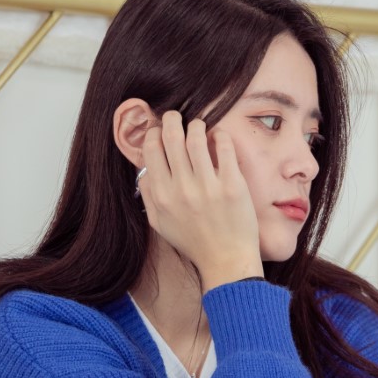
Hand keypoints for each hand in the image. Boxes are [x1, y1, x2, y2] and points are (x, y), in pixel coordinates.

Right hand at [138, 111, 261, 284]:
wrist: (226, 260)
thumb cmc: (193, 242)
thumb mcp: (160, 224)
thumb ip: (149, 196)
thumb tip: (144, 170)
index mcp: (162, 196)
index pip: (152, 149)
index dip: (154, 133)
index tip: (160, 131)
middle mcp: (182, 188)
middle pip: (171, 136)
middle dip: (172, 119)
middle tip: (176, 117)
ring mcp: (208, 186)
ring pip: (196, 136)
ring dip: (196, 124)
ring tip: (199, 126)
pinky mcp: (233, 185)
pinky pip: (225, 147)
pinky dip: (220, 135)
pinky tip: (218, 137)